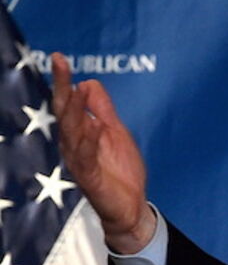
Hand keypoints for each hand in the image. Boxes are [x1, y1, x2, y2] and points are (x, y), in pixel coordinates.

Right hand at [51, 52, 155, 253]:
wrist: (130, 206)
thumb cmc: (120, 170)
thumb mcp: (115, 132)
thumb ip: (102, 110)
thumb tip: (88, 82)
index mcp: (80, 132)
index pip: (68, 103)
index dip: (64, 81)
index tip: (59, 57)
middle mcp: (74, 145)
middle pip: (65, 112)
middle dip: (62, 87)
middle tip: (60, 62)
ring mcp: (80, 161)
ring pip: (72, 132)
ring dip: (74, 110)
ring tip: (77, 88)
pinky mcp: (90, 178)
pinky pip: (86, 158)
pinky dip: (89, 141)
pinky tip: (93, 127)